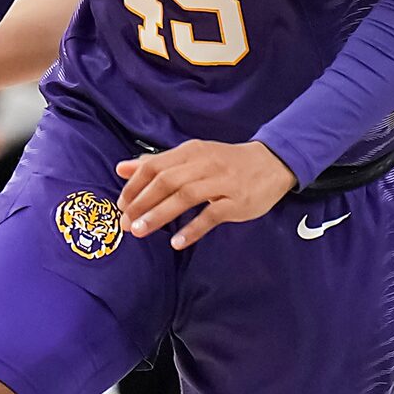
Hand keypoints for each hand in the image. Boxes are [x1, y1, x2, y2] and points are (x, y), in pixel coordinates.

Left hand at [115, 139, 296, 249]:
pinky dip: (193, 228)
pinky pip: (212, 215)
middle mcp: (204, 163)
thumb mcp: (192, 157)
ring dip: (160, 215)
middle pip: (166, 181)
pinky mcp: (237, 200)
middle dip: (142, 203)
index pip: (154, 166)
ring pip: (186, 196)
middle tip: (126, 223)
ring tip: (141, 231)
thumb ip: (157, 163)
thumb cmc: (226, 163)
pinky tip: (177, 242)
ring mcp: (222, 182)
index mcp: (191, 151)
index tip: (121, 206)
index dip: (134, 187)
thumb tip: (122, 168)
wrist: (272, 163)